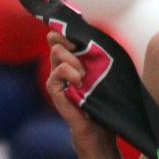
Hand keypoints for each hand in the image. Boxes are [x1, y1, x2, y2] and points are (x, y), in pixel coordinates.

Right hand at [46, 31, 112, 147]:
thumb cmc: (105, 99)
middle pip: (56, 40)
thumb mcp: (104, 71)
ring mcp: (56, 77)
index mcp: (72, 59)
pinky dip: (71, 73)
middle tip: (85, 60)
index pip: (60, 35)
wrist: (100, 127)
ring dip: (74, 61)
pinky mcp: (54, 89)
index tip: (80, 38)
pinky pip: (59, 70)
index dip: (66, 31)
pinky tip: (80, 84)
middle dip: (72, 45)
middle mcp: (60, 66)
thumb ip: (97, 53)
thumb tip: (95, 35)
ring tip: (85, 76)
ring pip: (57, 52)